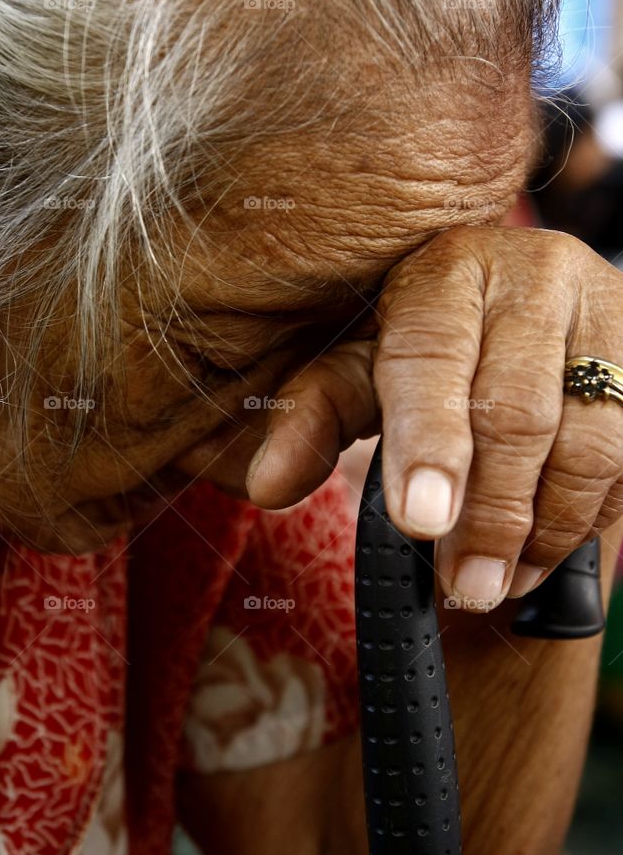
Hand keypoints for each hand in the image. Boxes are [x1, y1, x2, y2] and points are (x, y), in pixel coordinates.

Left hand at [245, 226, 622, 608]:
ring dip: (543, 531)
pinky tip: (544, 552)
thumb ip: (314, 417)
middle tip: (463, 586)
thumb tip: (266, 485)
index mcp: (447, 268)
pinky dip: (589, 519)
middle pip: (517, 410)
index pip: (432, 358)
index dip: (428, 443)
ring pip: (589, 443)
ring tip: (498, 583)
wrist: (526, 317)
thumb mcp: (364, 369)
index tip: (420, 522)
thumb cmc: (429, 349)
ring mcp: (609, 312)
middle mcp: (535, 274)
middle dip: (488, 515)